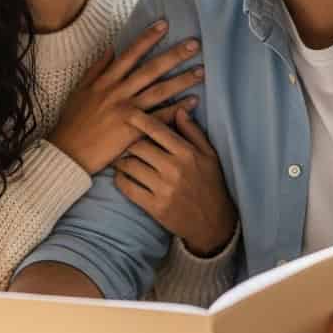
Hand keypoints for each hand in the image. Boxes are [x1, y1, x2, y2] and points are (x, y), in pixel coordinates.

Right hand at [49, 21, 204, 174]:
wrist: (69, 152)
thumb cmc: (73, 120)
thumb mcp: (80, 89)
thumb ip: (96, 68)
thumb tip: (111, 49)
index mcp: (106, 80)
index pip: (130, 54)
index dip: (147, 38)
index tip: (164, 24)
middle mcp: (118, 92)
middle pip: (151, 69)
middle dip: (174, 55)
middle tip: (195, 44)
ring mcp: (128, 111)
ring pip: (160, 91)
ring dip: (182, 80)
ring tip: (201, 71)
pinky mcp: (134, 130)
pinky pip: (160, 118)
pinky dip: (177, 109)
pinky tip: (193, 101)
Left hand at [113, 106, 237, 256]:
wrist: (213, 223)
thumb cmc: (211, 183)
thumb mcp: (209, 154)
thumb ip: (193, 131)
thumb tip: (179, 109)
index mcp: (187, 153)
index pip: (157, 130)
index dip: (139, 119)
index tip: (127, 112)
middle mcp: (174, 169)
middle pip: (137, 146)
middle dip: (127, 141)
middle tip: (121, 139)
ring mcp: (163, 189)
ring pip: (129, 165)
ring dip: (120, 160)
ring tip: (119, 157)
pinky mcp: (154, 207)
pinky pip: (127, 187)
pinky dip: (120, 179)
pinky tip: (122, 175)